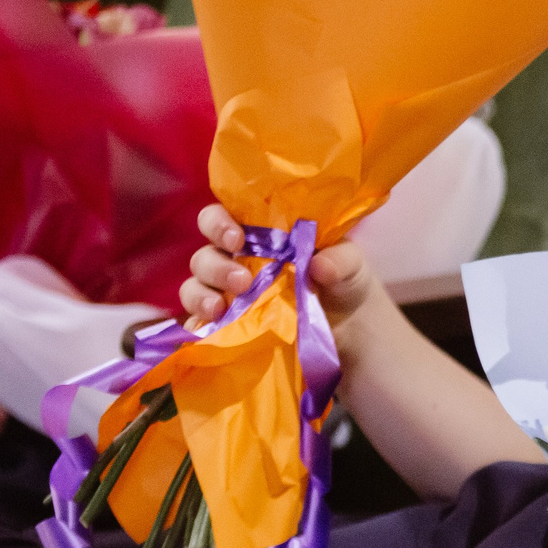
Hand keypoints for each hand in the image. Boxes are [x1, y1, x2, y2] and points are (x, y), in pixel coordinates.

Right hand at [182, 205, 380, 327]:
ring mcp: (229, 295)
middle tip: (242, 281)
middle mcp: (236, 261)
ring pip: (195, 287)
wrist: (352, 326)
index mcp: (258, 235)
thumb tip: (318, 266)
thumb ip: (340, 258)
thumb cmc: (344, 279)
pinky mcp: (229, 325)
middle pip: (204, 255)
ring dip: (201, 296)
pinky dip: (198, 325)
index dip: (219, 223)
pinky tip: (206, 329)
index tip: (237, 238)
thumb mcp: (351, 264)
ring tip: (221, 308)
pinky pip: (200, 323)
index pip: (221, 217)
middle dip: (215, 266)